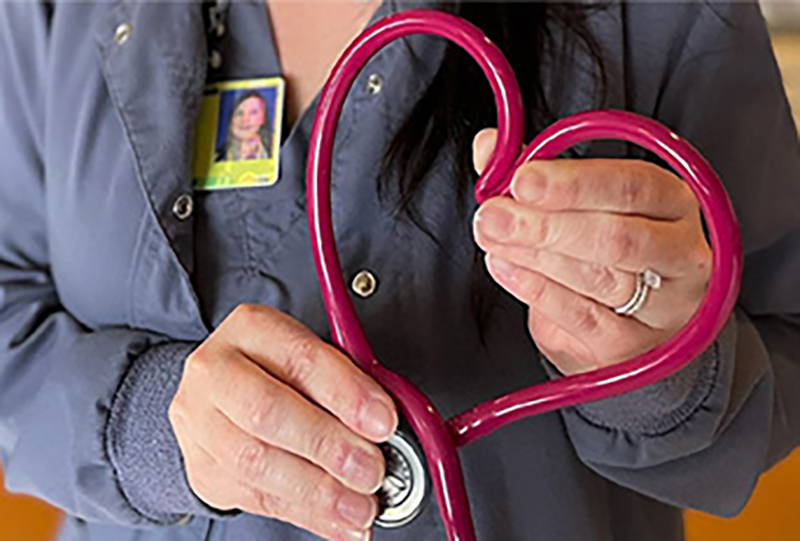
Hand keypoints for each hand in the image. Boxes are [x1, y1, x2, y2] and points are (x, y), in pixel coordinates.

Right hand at [169, 304, 397, 539]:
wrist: (220, 396)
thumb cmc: (279, 373)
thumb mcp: (313, 359)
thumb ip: (348, 383)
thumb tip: (385, 424)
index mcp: (251, 328)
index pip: (301, 358)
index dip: (346, 393)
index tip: (383, 422)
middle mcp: (215, 370)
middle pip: (269, 412)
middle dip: (329, 446)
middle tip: (372, 471)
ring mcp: (199, 422)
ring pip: (256, 462)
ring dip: (319, 492)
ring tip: (361, 506)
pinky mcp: (202, 468)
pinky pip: (254, 498)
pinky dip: (305, 514)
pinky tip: (338, 521)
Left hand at [472, 129, 711, 374]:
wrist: (635, 326)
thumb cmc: (605, 251)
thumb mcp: (579, 205)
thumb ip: (535, 172)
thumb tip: (488, 146)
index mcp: (673, 203)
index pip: (633, 186)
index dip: (574, 183)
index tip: (521, 179)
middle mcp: (683, 254)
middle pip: (617, 237)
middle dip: (545, 225)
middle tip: (493, 216)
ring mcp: (668, 307)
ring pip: (600, 278)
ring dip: (534, 255)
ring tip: (492, 237)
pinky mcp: (639, 348)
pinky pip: (584, 318)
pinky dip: (537, 290)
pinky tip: (506, 267)